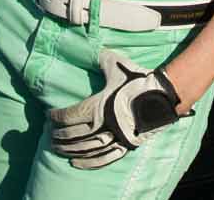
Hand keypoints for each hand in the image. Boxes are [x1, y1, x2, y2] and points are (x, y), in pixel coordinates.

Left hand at [48, 49, 183, 168]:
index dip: (57, 117)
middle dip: (60, 136)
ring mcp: (115, 137)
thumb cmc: (139, 80)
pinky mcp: (125, 145)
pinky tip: (75, 163)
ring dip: (69, 150)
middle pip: (75, 135)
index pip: (71, 115)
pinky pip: (103, 159)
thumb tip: (94, 51)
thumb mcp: (118, 65)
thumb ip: (103, 59)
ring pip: (86, 149)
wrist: (163, 95)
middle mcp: (104, 125)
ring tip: (58, 149)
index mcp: (99, 106)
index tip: (50, 116)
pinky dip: (88, 163)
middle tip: (51, 135)